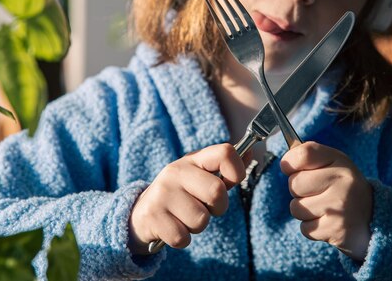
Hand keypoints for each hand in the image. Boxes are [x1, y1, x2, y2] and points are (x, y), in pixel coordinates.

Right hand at [128, 143, 245, 254]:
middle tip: (205, 208)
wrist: (140, 214)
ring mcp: (162, 193)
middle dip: (218, 208)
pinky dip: (182, 239)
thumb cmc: (180, 196)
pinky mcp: (153, 217)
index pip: (224, 152)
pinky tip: (173, 228)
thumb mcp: (199, 177)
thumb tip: (251, 152)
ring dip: (197, 226)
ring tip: (184, 217)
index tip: (233, 182)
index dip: (237, 170)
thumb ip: (224, 169)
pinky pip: (183, 237)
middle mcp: (175, 172)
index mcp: (192, 160)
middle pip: (217, 191)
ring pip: (201, 219)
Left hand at [280, 141, 372, 260]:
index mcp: (340, 161)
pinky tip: (328, 222)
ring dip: (304, 210)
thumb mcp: (333, 163)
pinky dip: (312, 227)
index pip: (303, 155)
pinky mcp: (336, 231)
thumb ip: (309, 157)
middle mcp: (343, 183)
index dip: (290, 162)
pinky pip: (304, 228)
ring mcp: (340, 208)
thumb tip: (284, 163)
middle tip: (318, 192)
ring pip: (296, 208)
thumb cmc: (342, 186)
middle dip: (299, 190)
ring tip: (324, 208)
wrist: (373, 217)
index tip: (293, 168)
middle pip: (294, 184)